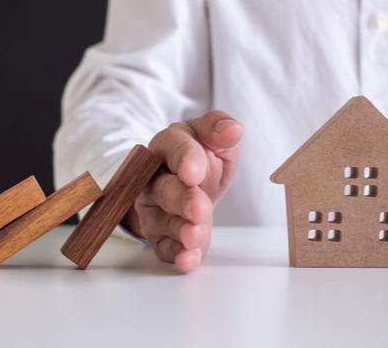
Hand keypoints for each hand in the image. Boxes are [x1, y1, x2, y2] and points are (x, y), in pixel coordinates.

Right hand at [123, 111, 242, 272]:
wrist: (188, 183)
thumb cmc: (201, 156)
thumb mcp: (214, 138)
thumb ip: (220, 129)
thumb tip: (233, 129)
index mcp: (169, 145)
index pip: (173, 147)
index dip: (184, 159)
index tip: (195, 172)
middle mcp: (155, 176)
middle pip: (164, 188)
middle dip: (181, 200)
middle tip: (200, 209)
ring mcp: (153, 207)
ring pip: (162, 220)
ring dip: (179, 230)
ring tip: (196, 236)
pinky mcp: (159, 233)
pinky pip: (164, 246)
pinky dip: (176, 254)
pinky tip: (189, 259)